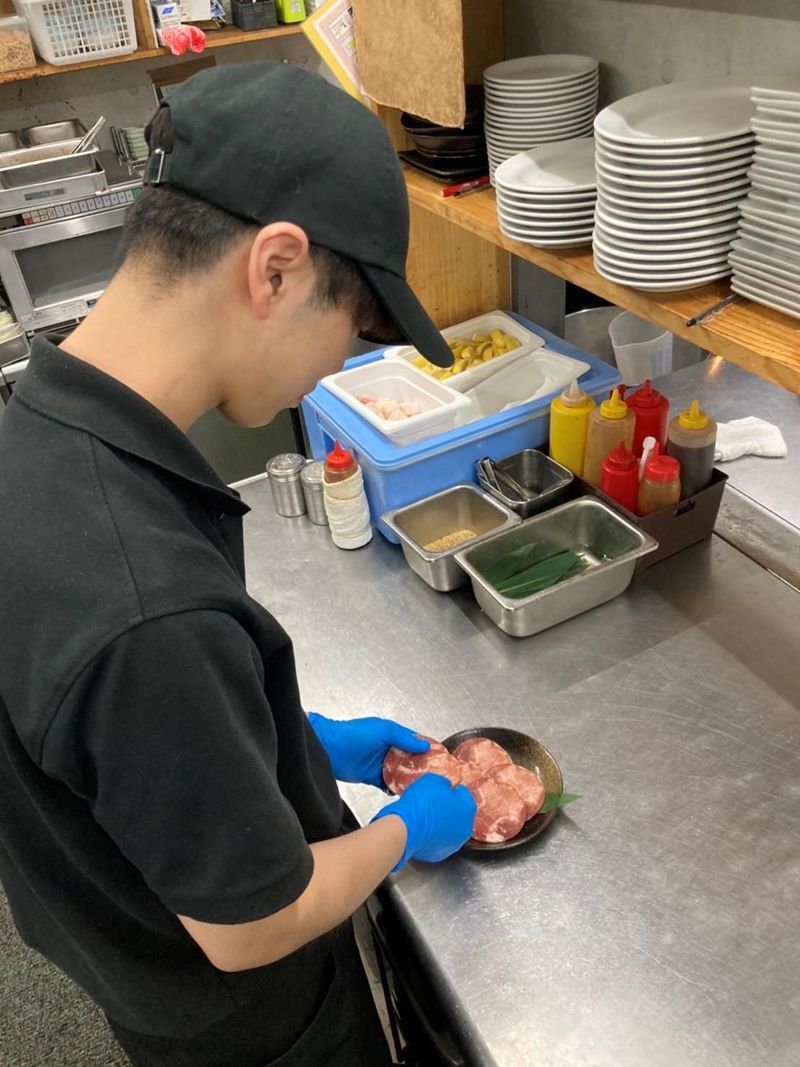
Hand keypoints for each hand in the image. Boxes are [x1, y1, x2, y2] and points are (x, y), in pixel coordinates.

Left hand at [308, 713, 429, 788]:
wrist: (329, 749)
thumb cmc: (353, 734)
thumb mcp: (383, 730)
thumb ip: (404, 737)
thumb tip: (423, 744)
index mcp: (394, 736)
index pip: (416, 743)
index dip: (428, 750)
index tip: (440, 760)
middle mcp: (389, 750)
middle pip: (411, 760)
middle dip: (421, 768)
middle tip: (434, 778)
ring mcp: (381, 764)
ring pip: (401, 774)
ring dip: (410, 780)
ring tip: (422, 788)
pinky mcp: (373, 778)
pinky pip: (389, 785)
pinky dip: (396, 789)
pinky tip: (404, 793)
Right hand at [371, 773, 475, 870]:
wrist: (406, 827)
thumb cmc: (420, 803)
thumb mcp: (433, 780)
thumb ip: (445, 784)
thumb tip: (445, 788)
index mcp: (467, 807)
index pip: (464, 794)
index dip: (452, 790)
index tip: (442, 790)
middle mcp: (466, 828)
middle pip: (460, 815)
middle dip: (449, 809)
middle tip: (433, 805)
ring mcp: (454, 844)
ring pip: (450, 831)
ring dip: (442, 825)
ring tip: (426, 819)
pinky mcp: (440, 855)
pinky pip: (439, 842)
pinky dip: (433, 838)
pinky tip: (422, 831)